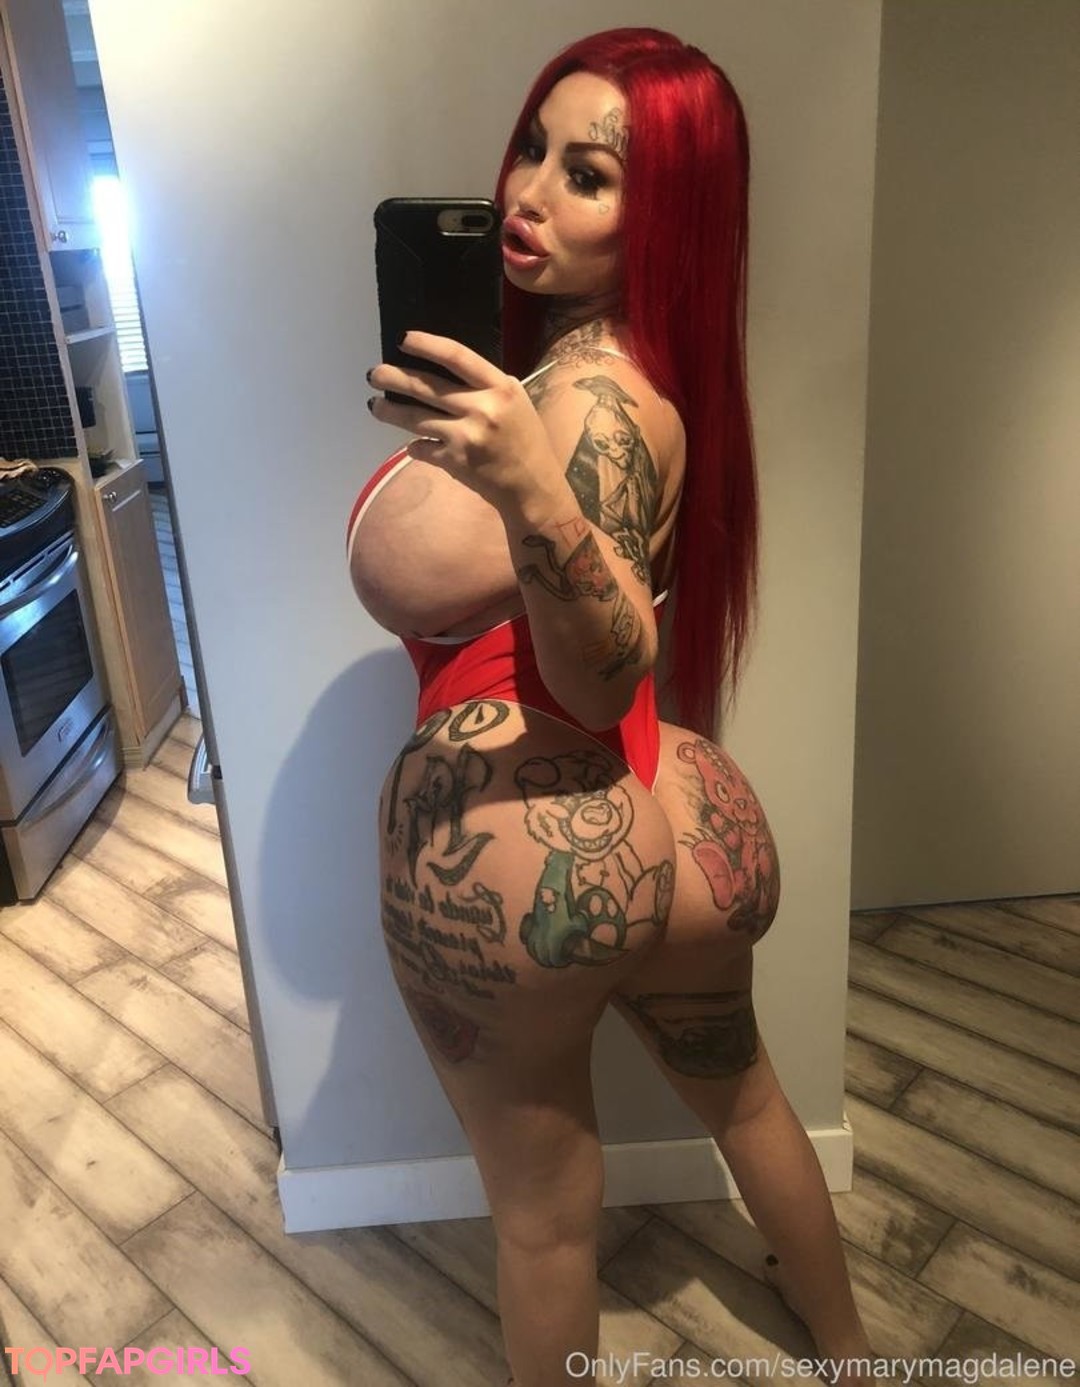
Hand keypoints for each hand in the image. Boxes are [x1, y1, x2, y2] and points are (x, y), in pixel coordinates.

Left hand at [367, 332, 562, 509]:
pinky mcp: (455, 461)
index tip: (403, 339)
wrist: (532, 486)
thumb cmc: (525, 440)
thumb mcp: (515, 402)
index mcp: (499, 387)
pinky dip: (414, 446)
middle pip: (427, 387)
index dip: (426, 345)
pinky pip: (422, 448)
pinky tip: (411, 444)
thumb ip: (485, 385)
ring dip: (391, 412)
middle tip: (374, 374)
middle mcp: (482, 408)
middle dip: (395, 378)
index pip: (457, 356)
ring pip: (416, 418)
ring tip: (375, 406)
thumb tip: (445, 371)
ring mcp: (466, 436)